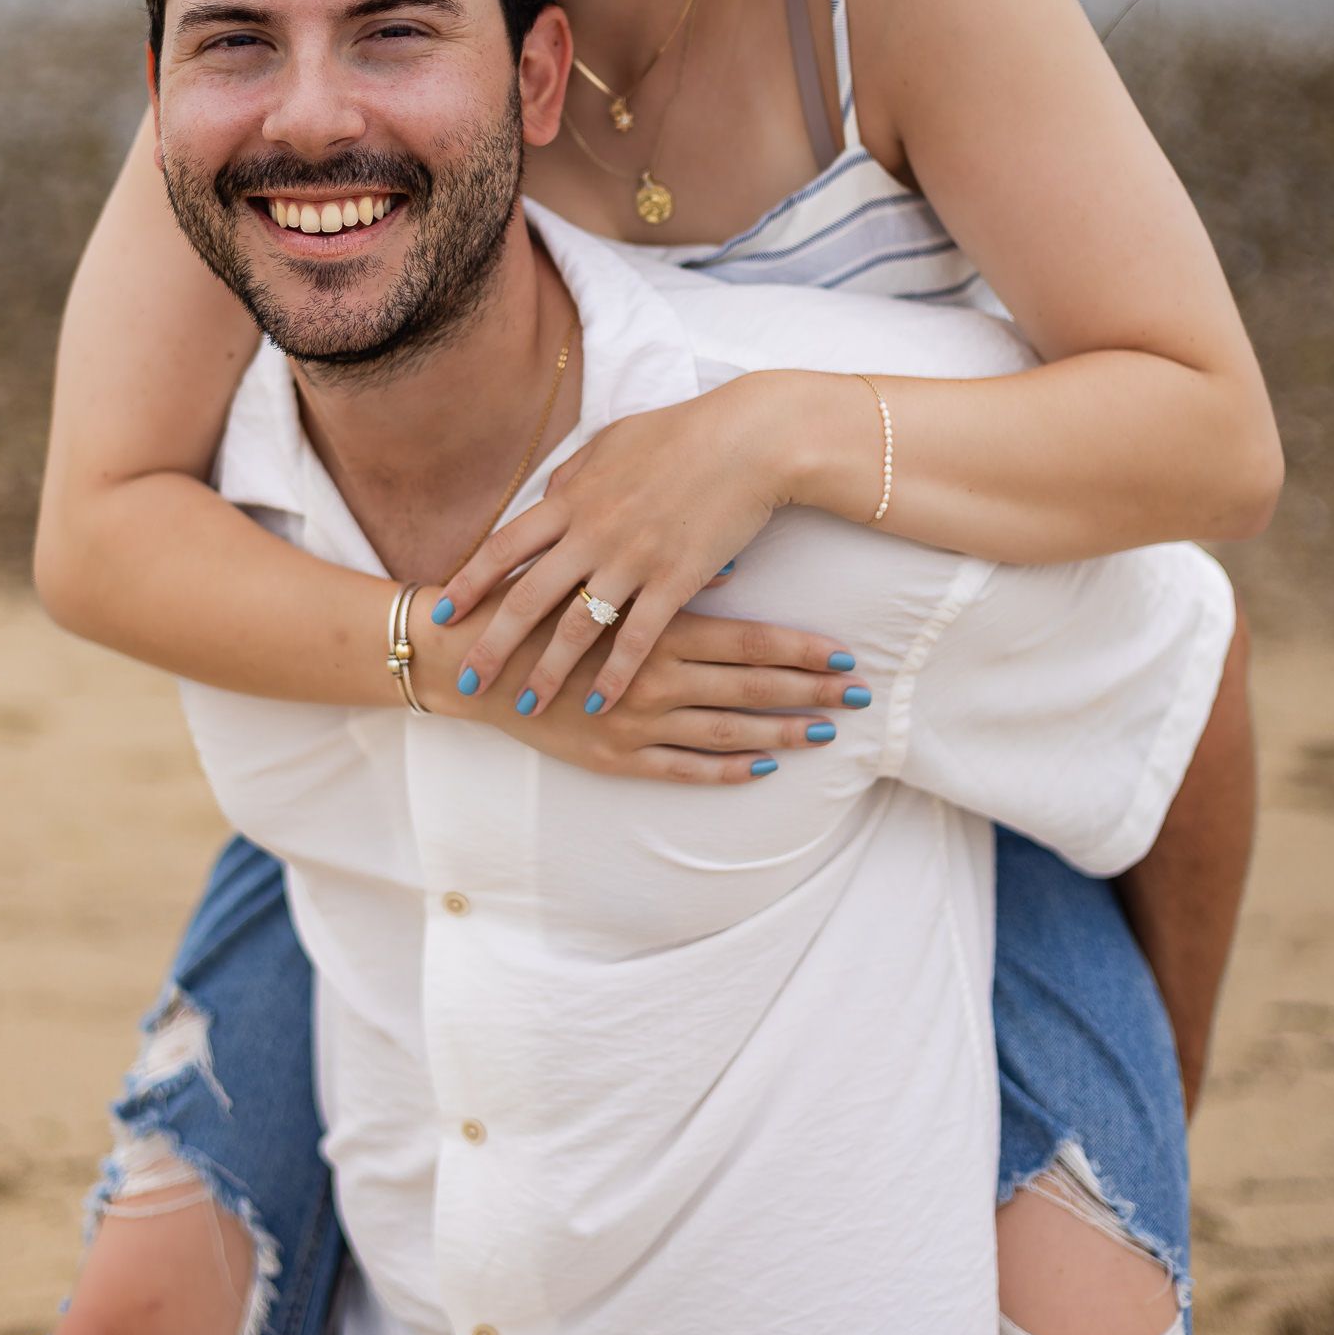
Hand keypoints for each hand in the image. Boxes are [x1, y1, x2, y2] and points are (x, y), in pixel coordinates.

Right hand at [411, 589, 868, 782]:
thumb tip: (731, 564)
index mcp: (658, 626)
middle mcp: (657, 676)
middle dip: (810, 693)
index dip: (800, 651)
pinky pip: (681, 769)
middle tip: (859, 697)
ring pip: (726, 732)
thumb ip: (668, 566)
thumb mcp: (601, 568)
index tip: (844, 655)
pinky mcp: (615, 755)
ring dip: (780, 733)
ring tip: (825, 734)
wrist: (473, 657)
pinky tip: (759, 769)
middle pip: (751, 688)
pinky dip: (722, 770)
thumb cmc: (540, 601)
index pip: (749, 642)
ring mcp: (638, 721)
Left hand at [430, 375, 827, 714]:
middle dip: (492, 644)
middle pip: (528, 597)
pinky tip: (601, 703)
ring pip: (577, 628)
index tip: (443, 612)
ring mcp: (633, 559)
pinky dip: (616, 674)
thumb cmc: (682, 433)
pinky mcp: (676, 580)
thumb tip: (548, 495)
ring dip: (548, 671)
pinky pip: (637, 638)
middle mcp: (592, 532)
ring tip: (528, 706)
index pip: (505, 547)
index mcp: (572, 497)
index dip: (471, 582)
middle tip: (466, 678)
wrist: (749, 439)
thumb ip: (574, 474)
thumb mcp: (613, 441)